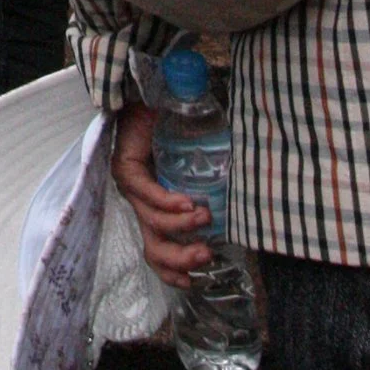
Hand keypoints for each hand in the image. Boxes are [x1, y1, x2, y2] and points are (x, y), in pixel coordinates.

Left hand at [112, 101, 212, 288]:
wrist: (154, 89)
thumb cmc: (179, 126)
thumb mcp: (199, 167)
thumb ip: (213, 190)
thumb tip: (244, 216)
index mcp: (155, 206)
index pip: (157, 249)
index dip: (173, 269)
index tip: (194, 280)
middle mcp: (140, 200)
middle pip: (153, 246)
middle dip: (181, 257)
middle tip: (207, 254)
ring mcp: (131, 184)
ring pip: (152, 222)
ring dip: (181, 226)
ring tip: (205, 215)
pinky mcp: (125, 166)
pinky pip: (145, 192)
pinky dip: (167, 202)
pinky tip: (187, 202)